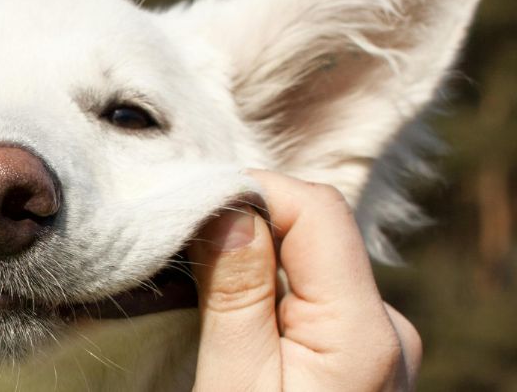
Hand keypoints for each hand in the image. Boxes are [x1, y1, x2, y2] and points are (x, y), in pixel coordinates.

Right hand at [189, 170, 421, 390]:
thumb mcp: (234, 385)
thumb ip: (235, 295)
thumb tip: (227, 206)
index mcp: (362, 330)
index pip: (318, 209)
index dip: (252, 192)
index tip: (189, 212)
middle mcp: (385, 326)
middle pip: (313, 232)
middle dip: (244, 228)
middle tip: (179, 253)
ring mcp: (377, 343)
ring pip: (309, 263)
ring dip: (252, 264)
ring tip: (196, 292)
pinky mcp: (361, 357)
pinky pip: (313, 296)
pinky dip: (269, 293)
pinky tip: (233, 321)